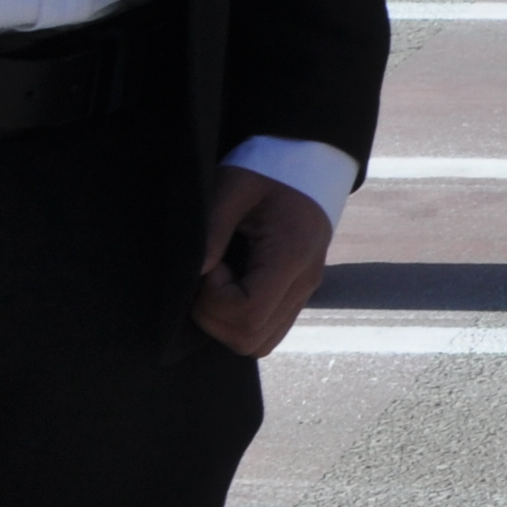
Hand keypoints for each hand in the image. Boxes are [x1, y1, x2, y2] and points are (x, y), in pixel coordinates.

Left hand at [192, 164, 333, 356]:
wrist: (311, 163)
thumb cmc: (268, 171)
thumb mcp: (234, 186)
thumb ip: (212, 229)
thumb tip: (195, 274)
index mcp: (292, 254)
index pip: (248, 313)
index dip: (214, 300)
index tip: (212, 265)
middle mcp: (306, 281)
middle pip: (250, 338)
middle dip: (214, 316)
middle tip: (211, 275)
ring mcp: (306, 291)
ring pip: (259, 343)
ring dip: (227, 324)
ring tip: (221, 283)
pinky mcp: (299, 294)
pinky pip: (268, 332)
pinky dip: (242, 323)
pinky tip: (233, 288)